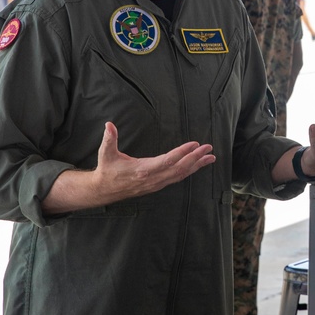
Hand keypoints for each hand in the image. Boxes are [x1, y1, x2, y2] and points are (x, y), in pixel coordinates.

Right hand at [94, 122, 215, 198]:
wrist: (105, 190)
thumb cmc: (107, 171)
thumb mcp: (106, 154)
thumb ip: (109, 139)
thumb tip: (109, 125)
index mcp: (143, 170)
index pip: (168, 160)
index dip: (182, 152)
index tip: (195, 144)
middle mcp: (154, 178)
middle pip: (180, 168)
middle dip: (196, 158)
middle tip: (209, 148)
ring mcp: (157, 183)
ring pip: (181, 174)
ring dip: (197, 165)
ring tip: (210, 157)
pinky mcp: (159, 185)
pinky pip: (178, 177)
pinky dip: (190, 171)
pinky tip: (198, 165)